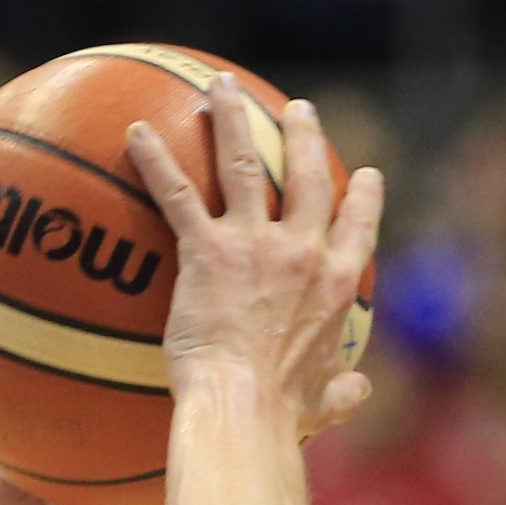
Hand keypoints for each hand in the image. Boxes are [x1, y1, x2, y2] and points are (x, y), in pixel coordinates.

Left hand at [125, 78, 381, 434]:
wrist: (244, 412)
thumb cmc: (283, 415)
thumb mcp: (326, 403)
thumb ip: (344, 391)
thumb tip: (359, 392)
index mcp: (335, 287)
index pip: (358, 228)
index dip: (365, 199)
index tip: (368, 176)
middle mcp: (302, 252)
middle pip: (307, 176)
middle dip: (303, 136)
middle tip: (297, 110)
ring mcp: (255, 245)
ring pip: (244, 163)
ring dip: (233, 119)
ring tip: (223, 88)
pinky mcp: (207, 250)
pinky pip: (178, 194)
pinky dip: (155, 160)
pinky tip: (138, 132)